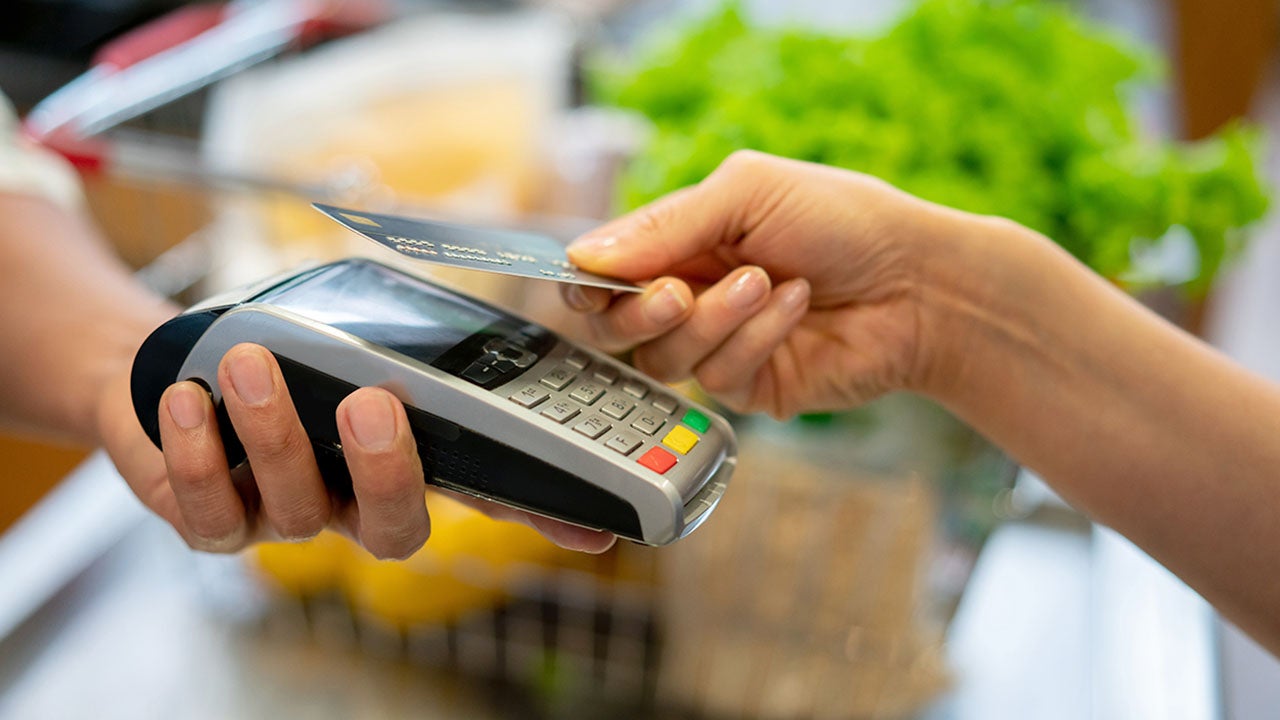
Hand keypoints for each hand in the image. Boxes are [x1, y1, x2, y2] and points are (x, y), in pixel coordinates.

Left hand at [99, 342, 615, 557]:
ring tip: (252, 364)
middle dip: (387, 471)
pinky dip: (198, 454)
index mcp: (409, 464)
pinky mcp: (213, 521)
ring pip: (299, 507)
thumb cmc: (283, 350)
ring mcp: (288, 519)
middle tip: (372, 400)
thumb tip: (483, 334)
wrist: (176, 366)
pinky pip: (211, 512)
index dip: (543, 519)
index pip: (489, 499)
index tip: (596, 530)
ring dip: (276, 431)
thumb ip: (416, 350)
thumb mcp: (355, 337)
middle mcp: (357, 505)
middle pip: (396, 529)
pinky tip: (190, 399)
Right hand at [561, 150, 976, 417]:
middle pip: (615, 327)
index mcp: (681, 242)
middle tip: (680, 292)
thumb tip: (583, 256)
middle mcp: (690, 295)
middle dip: (639, 311)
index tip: (590, 280)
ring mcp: (718, 345)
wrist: (920, 282)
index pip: (604, 271)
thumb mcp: (750, 192)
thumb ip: (666, 225)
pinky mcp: (751, 386)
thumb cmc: (843, 220)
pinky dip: (756, 337)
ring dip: (715, 318)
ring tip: (768, 281)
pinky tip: (795, 306)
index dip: (588, 280)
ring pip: (664, 358)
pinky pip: (719, 377)